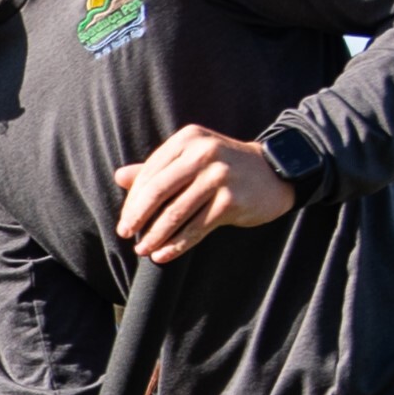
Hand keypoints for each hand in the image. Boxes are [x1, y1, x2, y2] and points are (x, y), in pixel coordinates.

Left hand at [110, 125, 298, 263]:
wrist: (274, 173)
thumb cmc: (225, 167)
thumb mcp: (192, 158)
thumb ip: (157, 168)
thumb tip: (119, 177)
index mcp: (188, 139)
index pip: (150, 173)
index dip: (133, 200)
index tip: (125, 221)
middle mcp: (203, 153)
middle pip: (158, 192)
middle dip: (137, 217)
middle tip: (125, 235)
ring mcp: (219, 176)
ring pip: (176, 213)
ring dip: (155, 236)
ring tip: (143, 250)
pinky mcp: (231, 200)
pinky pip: (196, 228)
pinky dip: (177, 245)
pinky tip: (163, 255)